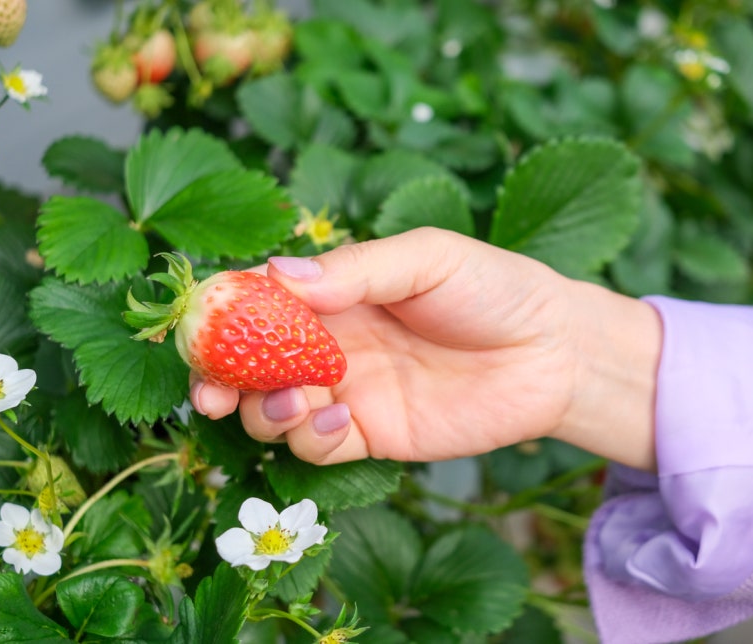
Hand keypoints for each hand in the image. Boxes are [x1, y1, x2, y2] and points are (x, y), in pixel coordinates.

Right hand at [190, 227, 660, 468]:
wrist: (553, 351)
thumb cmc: (494, 288)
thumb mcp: (427, 259)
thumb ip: (356, 270)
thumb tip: (277, 274)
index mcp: (337, 293)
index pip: (260, 302)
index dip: (223, 314)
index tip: (200, 325)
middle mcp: (332, 344)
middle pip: (250, 366)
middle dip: (220, 379)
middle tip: (211, 389)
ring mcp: (350, 392)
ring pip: (274, 412)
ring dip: (264, 412)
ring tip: (294, 400)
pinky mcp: (374, 436)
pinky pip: (319, 448)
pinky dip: (311, 440)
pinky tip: (340, 420)